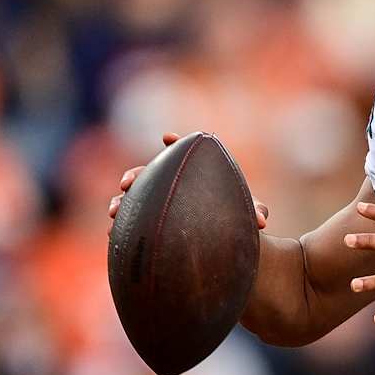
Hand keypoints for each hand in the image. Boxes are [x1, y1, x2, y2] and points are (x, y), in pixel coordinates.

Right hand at [108, 132, 269, 228]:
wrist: (223, 237)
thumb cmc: (235, 217)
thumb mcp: (245, 214)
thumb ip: (255, 211)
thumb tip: (263, 220)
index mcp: (194, 172)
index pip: (182, 153)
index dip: (175, 144)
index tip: (167, 137)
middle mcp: (172, 183)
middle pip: (150, 173)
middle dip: (136, 176)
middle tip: (127, 183)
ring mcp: (159, 201)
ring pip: (135, 197)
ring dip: (121, 201)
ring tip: (113, 211)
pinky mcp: (151, 221)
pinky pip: (132, 221)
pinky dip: (122, 225)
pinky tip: (112, 232)